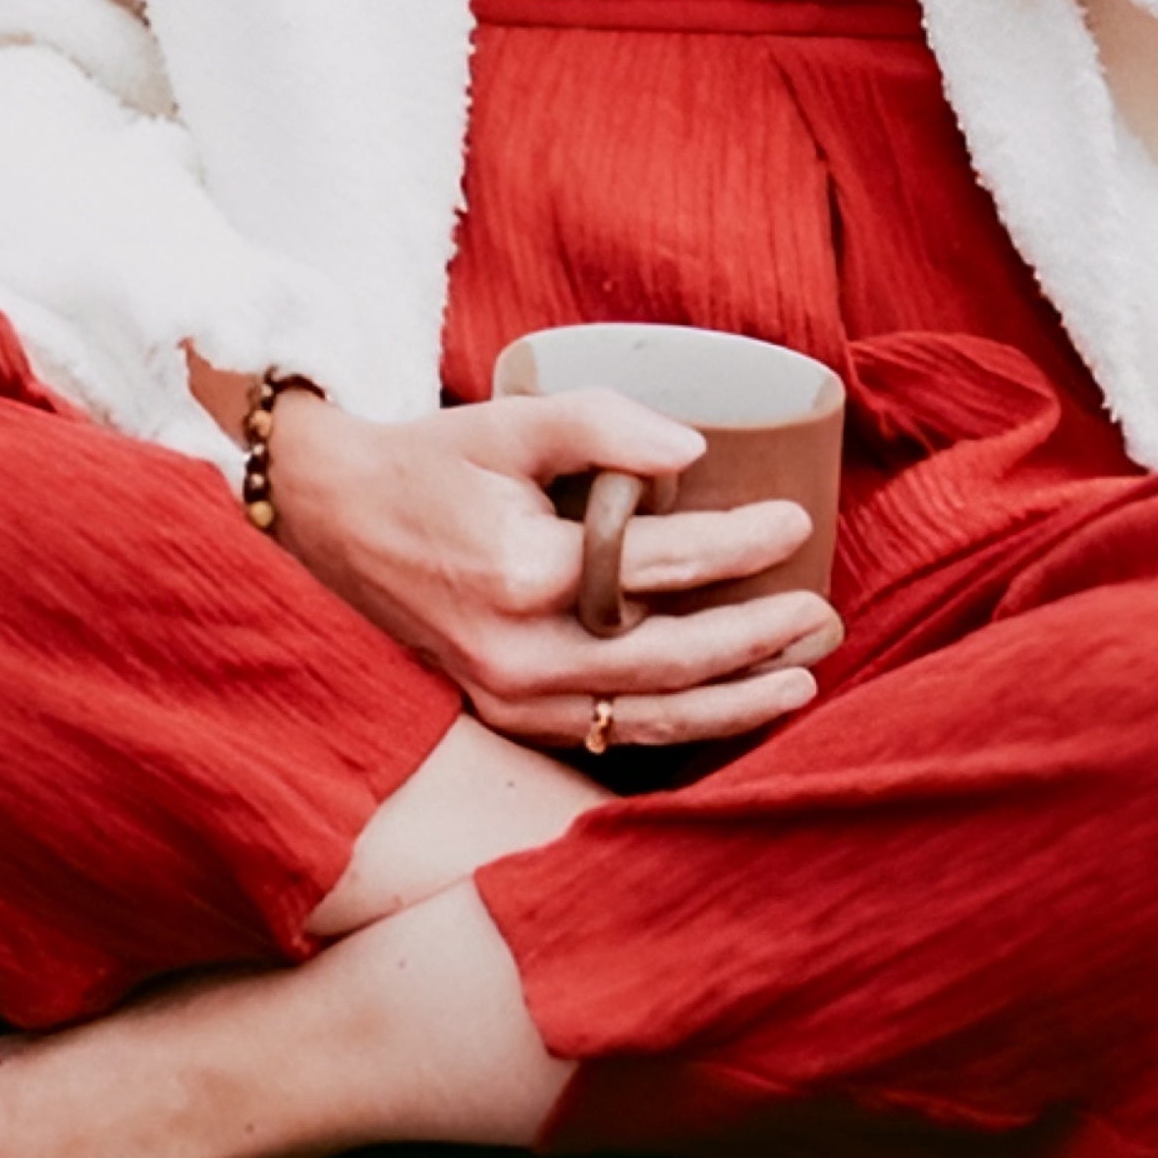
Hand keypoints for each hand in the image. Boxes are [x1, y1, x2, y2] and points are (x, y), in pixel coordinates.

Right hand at [260, 382, 839, 752]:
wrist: (333, 523)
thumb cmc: (430, 464)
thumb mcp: (510, 421)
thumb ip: (602, 424)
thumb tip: (695, 452)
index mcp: (521, 572)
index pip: (663, 564)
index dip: (742, 545)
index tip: (795, 521)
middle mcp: (517, 654)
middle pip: (671, 660)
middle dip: (759, 640)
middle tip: (824, 614)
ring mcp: (510, 699)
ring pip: (649, 718)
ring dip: (735, 702)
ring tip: (802, 677)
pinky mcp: (507, 719)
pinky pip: (611, 736)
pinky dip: (678, 726)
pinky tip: (726, 708)